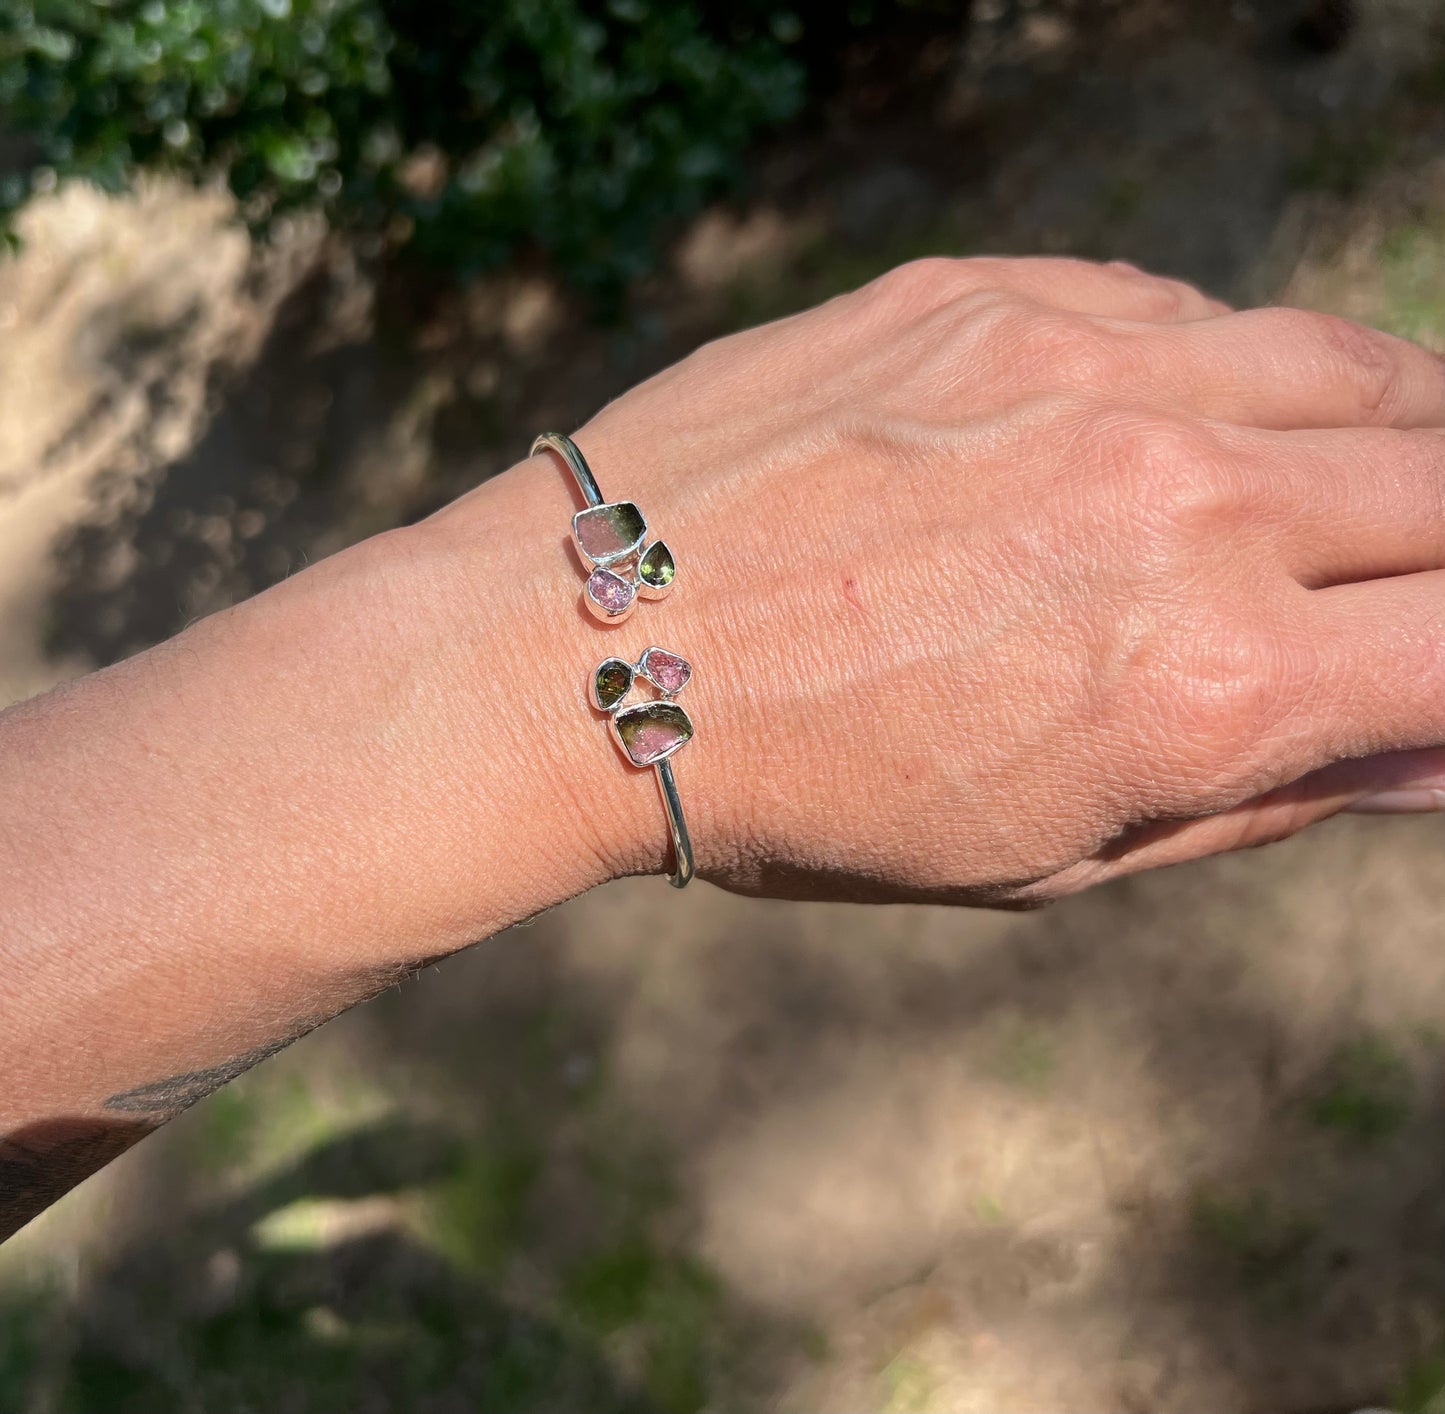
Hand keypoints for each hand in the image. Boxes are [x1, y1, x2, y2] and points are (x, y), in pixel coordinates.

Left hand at [535, 256, 1444, 903]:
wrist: (590, 659)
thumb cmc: (810, 797)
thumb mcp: (1050, 856)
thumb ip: (1264, 793)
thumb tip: (1423, 744)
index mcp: (1206, 685)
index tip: (1421, 665)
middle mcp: (1177, 504)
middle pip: (1443, 482)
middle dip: (1437, 546)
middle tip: (1393, 582)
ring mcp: (1081, 370)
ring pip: (1347, 363)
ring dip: (1379, 429)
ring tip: (1335, 484)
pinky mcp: (989, 297)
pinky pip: (1184, 308)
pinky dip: (1219, 370)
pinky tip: (1169, 422)